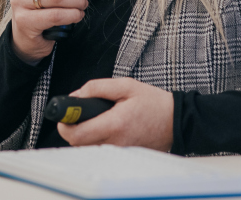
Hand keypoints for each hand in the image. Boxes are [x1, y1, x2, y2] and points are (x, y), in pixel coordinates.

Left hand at [57, 78, 173, 150]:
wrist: (176, 120)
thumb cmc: (153, 103)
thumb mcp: (125, 85)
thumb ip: (98, 87)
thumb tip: (77, 94)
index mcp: (115, 124)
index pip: (77, 134)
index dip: (65, 124)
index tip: (65, 113)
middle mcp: (115, 142)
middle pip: (78, 143)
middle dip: (73, 126)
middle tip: (80, 112)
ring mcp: (119, 151)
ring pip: (88, 147)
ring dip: (84, 132)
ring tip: (96, 117)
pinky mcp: (122, 154)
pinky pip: (100, 148)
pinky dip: (96, 138)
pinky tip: (105, 125)